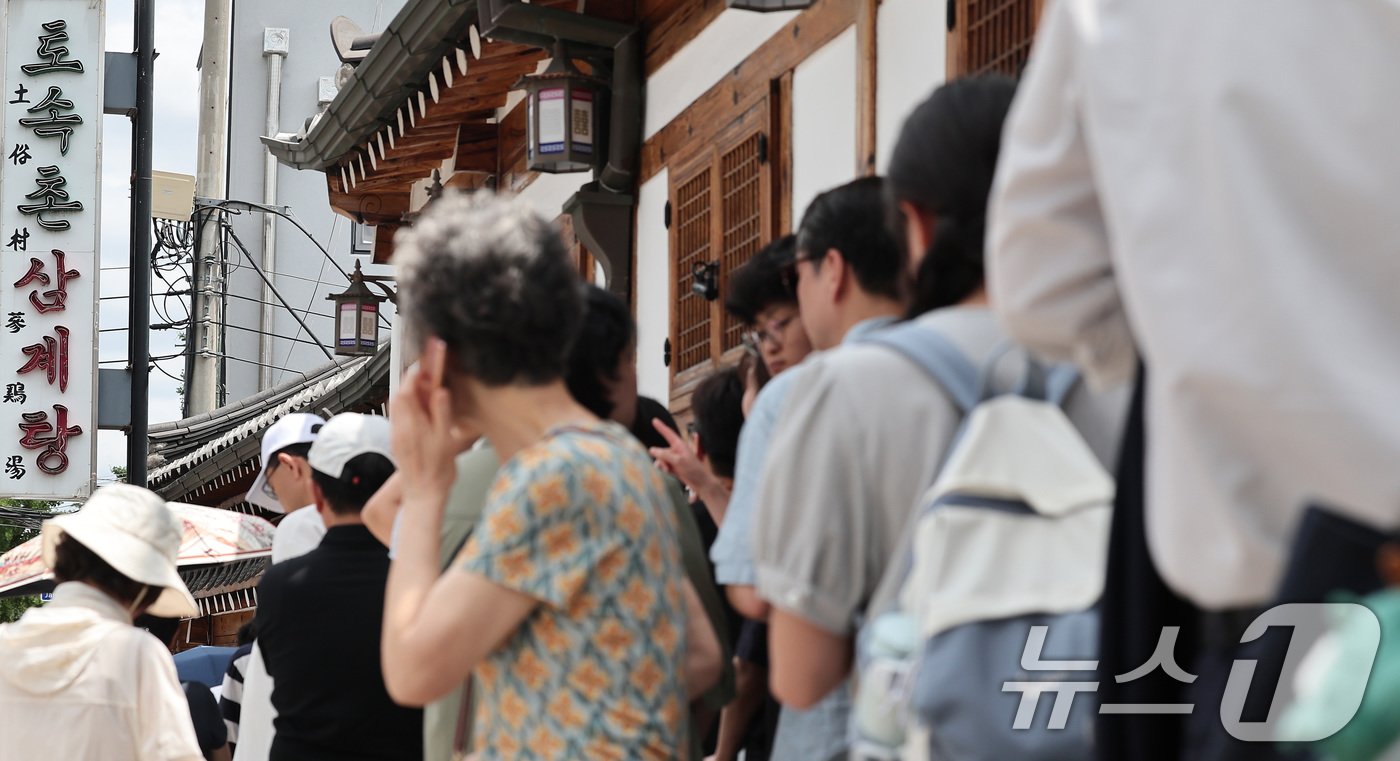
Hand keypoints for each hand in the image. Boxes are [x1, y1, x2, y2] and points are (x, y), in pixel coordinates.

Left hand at [390, 338, 469, 498]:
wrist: (423, 495)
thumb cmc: (437, 472)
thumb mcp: (445, 440)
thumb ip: (442, 413)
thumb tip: (440, 390)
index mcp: (411, 423)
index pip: (408, 388)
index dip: (417, 372)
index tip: (427, 361)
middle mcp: (399, 426)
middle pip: (400, 393)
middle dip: (412, 378)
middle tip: (426, 370)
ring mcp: (396, 433)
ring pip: (397, 403)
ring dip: (409, 391)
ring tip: (424, 385)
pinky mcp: (397, 440)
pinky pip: (399, 415)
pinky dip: (407, 404)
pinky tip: (419, 408)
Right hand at [648, 418, 716, 497]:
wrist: (700, 483)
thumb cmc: (694, 469)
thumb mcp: (678, 460)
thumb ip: (664, 455)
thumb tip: (651, 450)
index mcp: (680, 445)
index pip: (668, 433)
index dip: (661, 427)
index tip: (654, 420)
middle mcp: (676, 451)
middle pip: (661, 450)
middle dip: (660, 457)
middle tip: (666, 465)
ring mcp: (675, 459)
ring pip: (661, 459)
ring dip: (662, 465)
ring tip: (668, 470)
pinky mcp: (673, 467)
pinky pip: (663, 466)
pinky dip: (664, 469)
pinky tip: (668, 472)